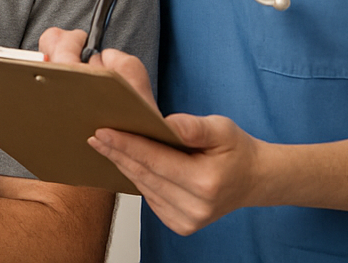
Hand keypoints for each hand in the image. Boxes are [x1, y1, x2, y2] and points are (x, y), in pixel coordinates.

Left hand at [91, 113, 266, 234]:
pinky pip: (150, 197)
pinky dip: (137, 178)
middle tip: (95, 135)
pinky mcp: (181, 225)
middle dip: (118, 153)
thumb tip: (167, 123)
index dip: (127, 145)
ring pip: (144, 187)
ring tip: (105, 145)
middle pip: (145, 175)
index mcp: (206, 182)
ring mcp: (188, 220)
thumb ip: (195, 126)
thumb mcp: (222, 129)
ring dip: (123, 165)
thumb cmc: (236, 150)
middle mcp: (196, 207)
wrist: (252, 179)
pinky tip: (127, 162)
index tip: (102, 132)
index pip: (156, 161)